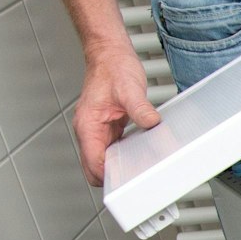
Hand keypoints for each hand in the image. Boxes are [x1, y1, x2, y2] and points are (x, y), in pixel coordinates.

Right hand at [73, 43, 159, 186]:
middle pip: (95, 169)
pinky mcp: (108, 127)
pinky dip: (124, 157)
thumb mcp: (130, 89)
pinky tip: (139, 156)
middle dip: (113, 179)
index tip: (127, 184)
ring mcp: (97, 130)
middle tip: (136, 183)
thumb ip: (140, 109)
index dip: (110, 178)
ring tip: (140, 172)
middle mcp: (89, 130)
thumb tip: (152, 124)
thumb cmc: (112, 68)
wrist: (109, 54)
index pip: (93, 164)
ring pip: (104, 162)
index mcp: (87, 125)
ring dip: (119, 169)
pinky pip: (113, 150)